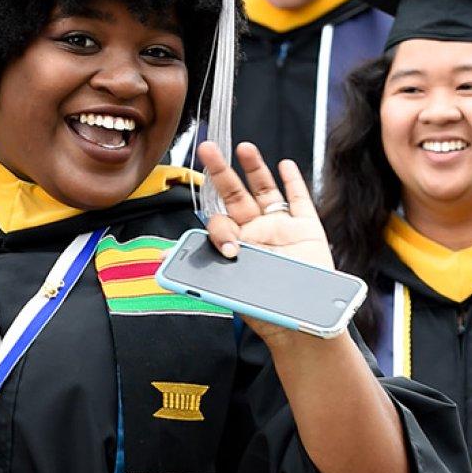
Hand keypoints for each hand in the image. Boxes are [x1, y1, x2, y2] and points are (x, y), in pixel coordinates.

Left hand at [197, 141, 334, 343]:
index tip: (230, 248)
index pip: (221, 222)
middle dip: (221, 171)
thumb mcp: (231, 291)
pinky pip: (299, 200)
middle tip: (208, 149)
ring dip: (255, 168)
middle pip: (235, 194)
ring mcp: (281, 228)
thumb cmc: (266, 312)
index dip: (221, 229)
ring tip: (244, 148)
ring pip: (265, 190)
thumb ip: (200, 272)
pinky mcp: (308, 230)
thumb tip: (163, 261)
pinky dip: (293, 182)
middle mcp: (255, 231)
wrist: (303, 325)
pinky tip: (285, 166)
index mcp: (235, 245)